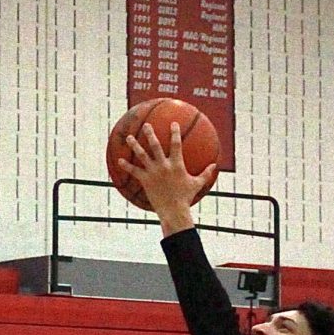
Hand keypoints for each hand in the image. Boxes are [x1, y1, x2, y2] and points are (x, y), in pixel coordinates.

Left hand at [118, 121, 217, 235]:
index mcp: (177, 164)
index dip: (174, 132)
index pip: (176, 144)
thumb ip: (206, 173)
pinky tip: (118, 160)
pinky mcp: (145, 181)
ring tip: (129, 137)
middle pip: (155, 145)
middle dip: (150, 134)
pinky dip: (126, 166)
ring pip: (142, 156)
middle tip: (145, 125)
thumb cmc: (186, 198)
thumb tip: (215, 165)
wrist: (173, 211)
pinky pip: (134, 171)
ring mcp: (153, 172)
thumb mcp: (197, 184)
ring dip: (134, 145)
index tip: (173, 123)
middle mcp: (164, 165)